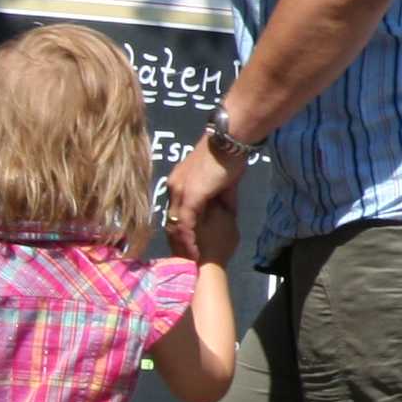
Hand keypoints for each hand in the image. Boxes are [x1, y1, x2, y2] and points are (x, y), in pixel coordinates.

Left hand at [166, 140, 242, 260]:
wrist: (231, 140)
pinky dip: (189, 242)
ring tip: (191, 262)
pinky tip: (196, 253)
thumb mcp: (224, 182)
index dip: (180, 231)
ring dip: (182, 246)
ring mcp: (179, 191)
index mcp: (179, 182)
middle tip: (186, 261)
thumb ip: (221, 197)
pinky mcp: (189, 196)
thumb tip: (226, 210)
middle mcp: (173, 187)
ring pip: (175, 226)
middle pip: (170, 221)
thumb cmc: (230, 156)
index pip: (174, 212)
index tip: (188, 247)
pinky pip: (185, 225)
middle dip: (178, 243)